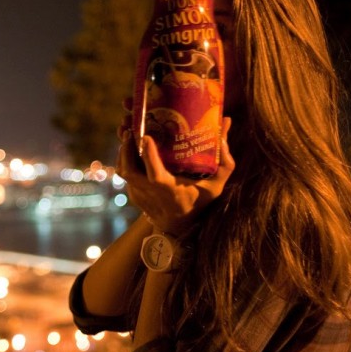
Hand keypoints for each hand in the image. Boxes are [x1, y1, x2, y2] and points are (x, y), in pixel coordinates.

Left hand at [116, 112, 234, 235]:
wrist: (178, 227)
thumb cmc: (199, 202)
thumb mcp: (215, 186)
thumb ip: (225, 161)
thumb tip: (227, 123)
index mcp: (170, 191)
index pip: (155, 175)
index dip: (148, 156)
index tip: (145, 136)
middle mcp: (151, 194)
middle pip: (129, 171)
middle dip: (126, 148)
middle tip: (130, 127)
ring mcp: (139, 194)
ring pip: (123, 171)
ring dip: (123, 151)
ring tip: (127, 131)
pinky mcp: (133, 194)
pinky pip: (125, 173)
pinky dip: (125, 158)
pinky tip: (130, 144)